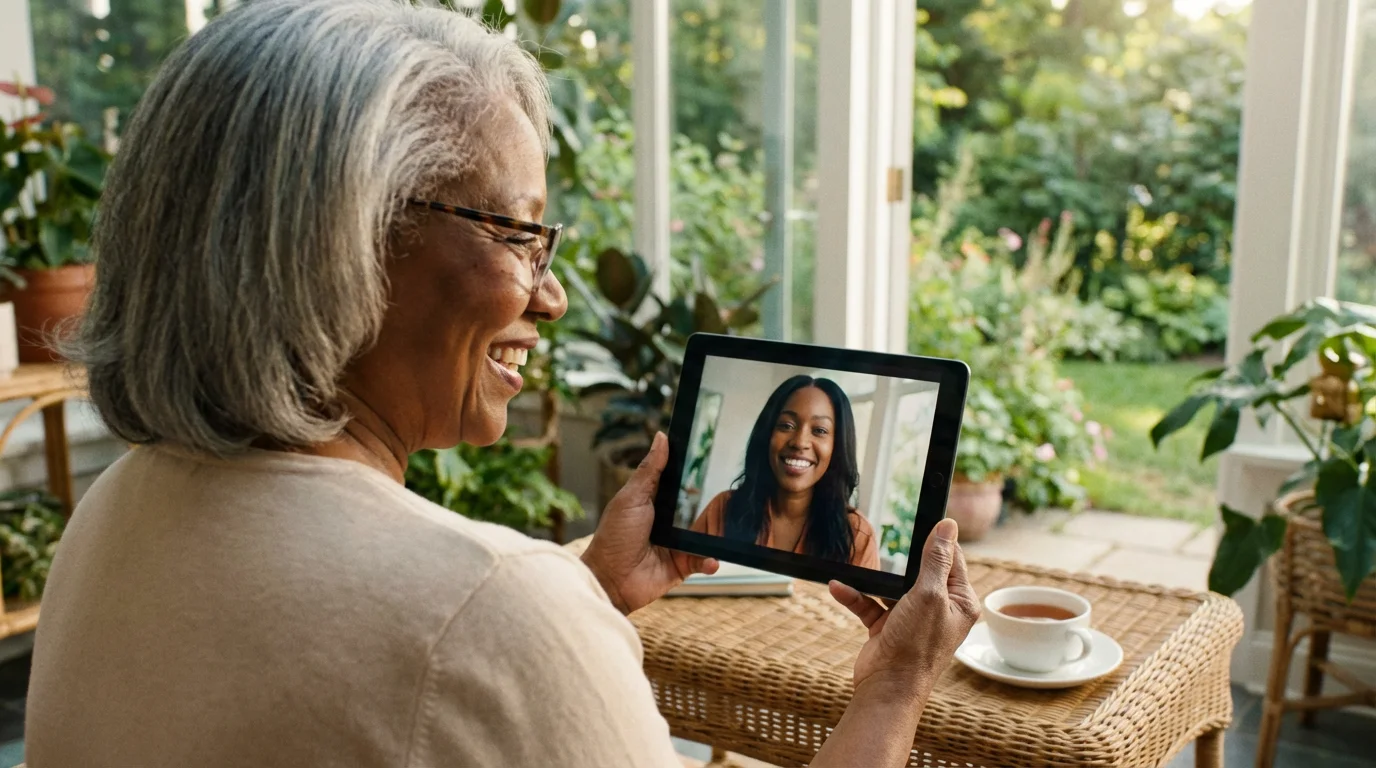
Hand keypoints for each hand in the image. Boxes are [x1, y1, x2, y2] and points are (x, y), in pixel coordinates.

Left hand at [581, 432, 718, 613]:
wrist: (610, 579)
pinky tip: (712, 559)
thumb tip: (662, 437)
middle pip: (701, 508)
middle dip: (717, 504)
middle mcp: (671, 521)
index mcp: (657, 502)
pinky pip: (704, 561)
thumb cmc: (614, 536)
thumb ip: (649, 470)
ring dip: (719, 532)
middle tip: (735, 496)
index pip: (683, 484)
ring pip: (708, 534)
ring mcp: (679, 544)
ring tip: (734, 527)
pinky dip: (710, 561)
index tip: (718, 458)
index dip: (699, 473)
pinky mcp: (683, 566)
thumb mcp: (632, 497)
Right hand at [829, 518, 979, 693]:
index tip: (924, 521)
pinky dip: (855, 596)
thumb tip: (948, 527)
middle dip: (901, 560)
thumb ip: (936, 559)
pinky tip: (839, 587)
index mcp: (959, 602)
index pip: (952, 560)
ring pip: (891, 587)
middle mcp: (938, 609)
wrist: (887, 688)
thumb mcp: (928, 594)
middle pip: (920, 571)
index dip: (938, 541)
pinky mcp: (887, 628)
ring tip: (857, 566)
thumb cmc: (916, 646)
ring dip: (872, 580)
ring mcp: (911, 619)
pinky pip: (870, 604)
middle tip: (887, 540)